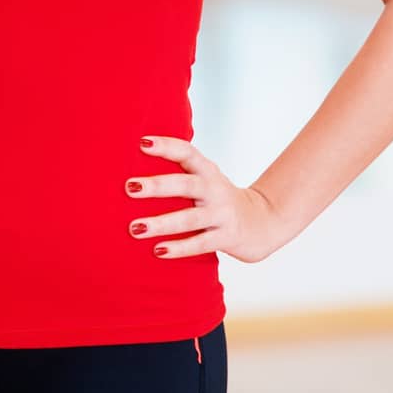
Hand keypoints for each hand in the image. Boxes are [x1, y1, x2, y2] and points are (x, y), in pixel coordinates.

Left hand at [125, 136, 285, 263]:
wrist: (263, 221)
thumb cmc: (219, 198)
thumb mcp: (205, 178)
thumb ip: (180, 171)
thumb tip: (131, 165)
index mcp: (206, 170)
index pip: (186, 152)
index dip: (165, 146)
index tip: (142, 143)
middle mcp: (214, 189)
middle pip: (185, 184)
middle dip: (157, 186)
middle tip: (129, 187)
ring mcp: (221, 213)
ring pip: (189, 218)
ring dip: (161, 223)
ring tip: (135, 228)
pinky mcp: (226, 237)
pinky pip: (200, 243)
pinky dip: (179, 247)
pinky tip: (158, 250)